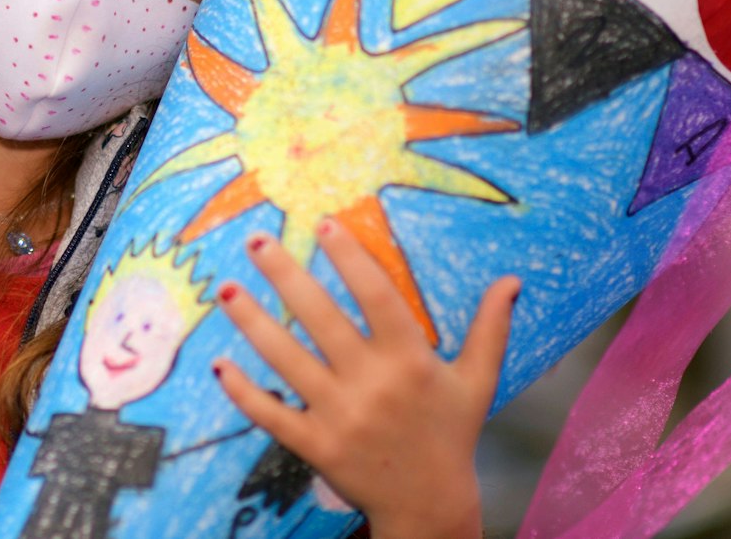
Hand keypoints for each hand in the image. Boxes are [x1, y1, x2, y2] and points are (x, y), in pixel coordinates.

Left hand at [211, 217, 518, 538]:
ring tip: (224, 287)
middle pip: (321, 319)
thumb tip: (512, 281)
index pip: (377, 296)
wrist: (430, 507)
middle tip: (256, 239)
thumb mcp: (477, 382)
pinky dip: (243, 390)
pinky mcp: (316, 447)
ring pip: (286, 360)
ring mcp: (341, 417)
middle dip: (285, 275)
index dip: (350, 258)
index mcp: (412, 361)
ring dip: (251, 322)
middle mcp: (374, 385)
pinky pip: (271, 414)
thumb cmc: (450, 435)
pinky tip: (219, 361)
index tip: (324, 223)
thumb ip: (490, 329)